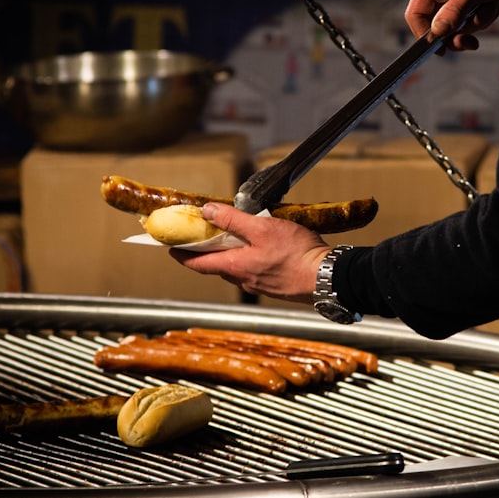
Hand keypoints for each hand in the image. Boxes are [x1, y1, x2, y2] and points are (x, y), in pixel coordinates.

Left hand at [169, 202, 331, 302]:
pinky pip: (254, 271)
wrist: (327, 278)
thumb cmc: (296, 254)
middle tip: (202, 236)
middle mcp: (243, 280)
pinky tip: (262, 248)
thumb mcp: (262, 228)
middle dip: (207, 251)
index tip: (171, 248)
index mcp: (235, 267)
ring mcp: (259, 285)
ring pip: (236, 268)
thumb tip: (207, 211)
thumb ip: (233, 220)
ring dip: (230, 255)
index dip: (182, 255)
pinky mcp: (275, 285)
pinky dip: (248, 259)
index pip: (198, 263)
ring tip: (234, 237)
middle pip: (216, 265)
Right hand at [404, 0, 498, 52]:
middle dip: (458, 31)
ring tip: (491, 1)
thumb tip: (436, 33)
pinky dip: (486, 14)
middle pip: (438, 25)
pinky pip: (474, 19)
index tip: (440, 49)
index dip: (424, 34)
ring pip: (459, 25)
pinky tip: (495, 0)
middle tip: (469, 41)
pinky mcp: (472, 0)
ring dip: (478, 20)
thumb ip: (452, 13)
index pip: (415, 14)